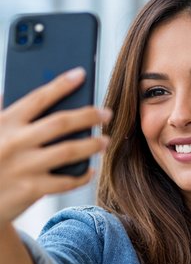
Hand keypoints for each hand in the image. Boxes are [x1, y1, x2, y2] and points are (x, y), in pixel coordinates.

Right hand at [0, 68, 109, 223]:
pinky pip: (67, 181)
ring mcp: (24, 166)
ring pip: (69, 151)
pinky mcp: (31, 189)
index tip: (81, 74)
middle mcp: (15, 142)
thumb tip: (5, 94)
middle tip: (107, 113)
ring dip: (92, 145)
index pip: (37, 98)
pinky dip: (83, 175)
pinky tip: (91, 170)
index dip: (61, 84)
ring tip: (105, 141)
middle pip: (60, 123)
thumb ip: (0, 114)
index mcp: (4, 123)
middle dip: (88, 116)